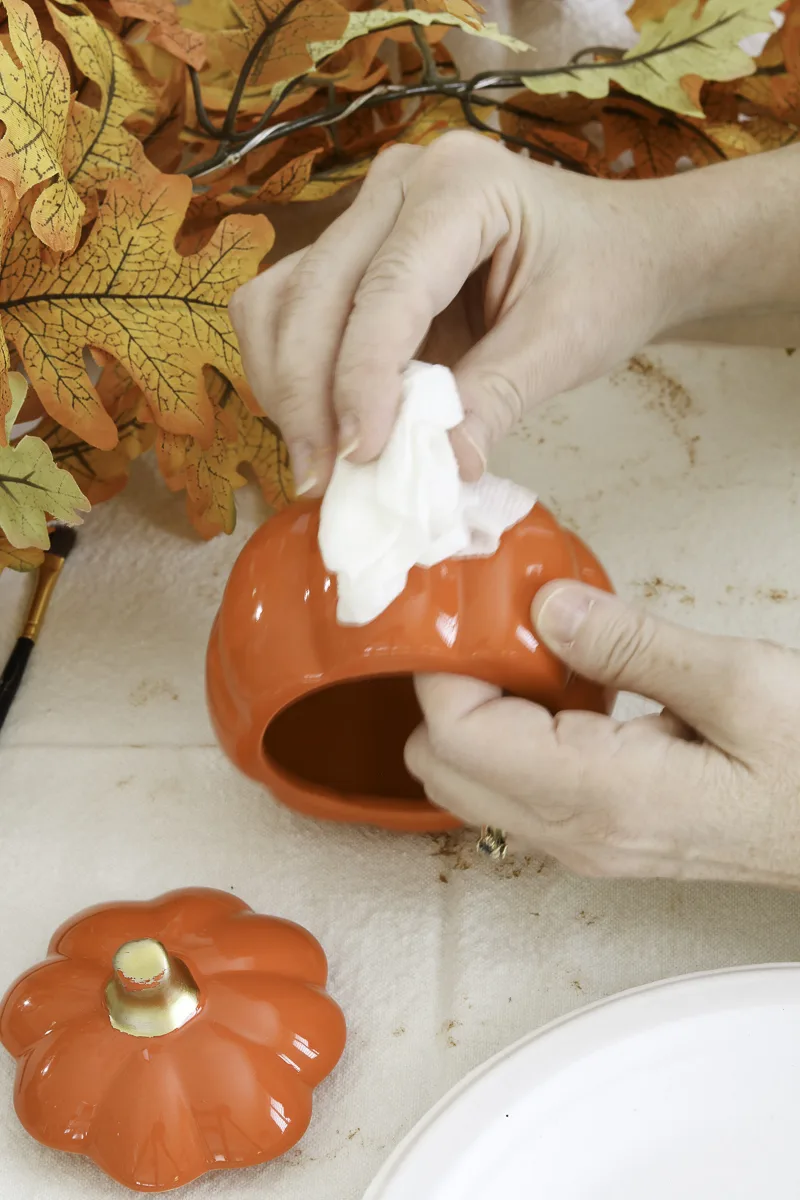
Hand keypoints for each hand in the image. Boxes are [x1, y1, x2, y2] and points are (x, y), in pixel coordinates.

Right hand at [228, 132, 692, 494]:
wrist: (624, 252)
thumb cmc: (607, 282)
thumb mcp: (564, 345)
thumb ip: (495, 401)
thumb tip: (438, 470)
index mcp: (462, 185)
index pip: (387, 287)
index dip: (362, 377)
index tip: (360, 455)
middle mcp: (399, 183)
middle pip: (312, 290)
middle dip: (307, 393)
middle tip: (324, 478)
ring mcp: (368, 214)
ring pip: (280, 299)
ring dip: (286, 386)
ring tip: (319, 461)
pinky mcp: (353, 255)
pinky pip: (290, 310)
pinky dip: (292, 375)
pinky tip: (321, 427)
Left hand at [405, 582, 799, 886]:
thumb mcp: (736, 681)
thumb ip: (628, 642)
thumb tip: (545, 607)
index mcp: (599, 795)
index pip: (456, 736)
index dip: (445, 667)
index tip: (467, 612)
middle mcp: (575, 834)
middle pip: (441, 767)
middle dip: (449, 690)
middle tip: (498, 629)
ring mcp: (581, 845)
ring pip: (468, 783)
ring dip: (478, 713)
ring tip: (532, 655)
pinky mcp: (594, 837)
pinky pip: (511, 789)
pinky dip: (509, 737)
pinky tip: (564, 691)